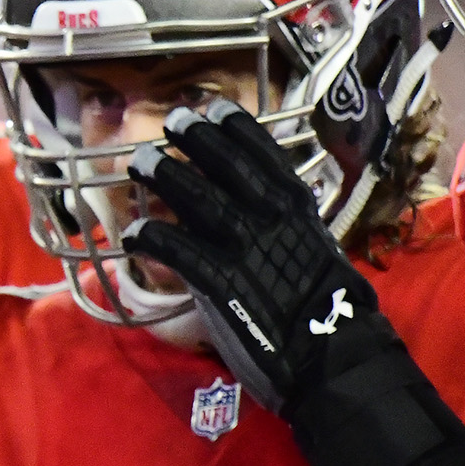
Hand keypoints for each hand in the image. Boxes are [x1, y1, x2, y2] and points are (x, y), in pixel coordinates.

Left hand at [121, 101, 369, 414]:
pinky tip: (134, 233)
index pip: (265, 156)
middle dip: (197, 141)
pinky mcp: (223, 283)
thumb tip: (250, 210)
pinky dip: (156, 239)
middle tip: (171, 121)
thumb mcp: (308, 250)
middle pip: (228, 168)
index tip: (214, 108)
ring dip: (167, 176)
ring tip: (138, 160)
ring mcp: (247, 248)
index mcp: (297, 208)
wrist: (330, 357)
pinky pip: (182, 253)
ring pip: (200, 201)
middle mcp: (272, 219)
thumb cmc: (320, 307)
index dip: (236, 130)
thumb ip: (278, 227)